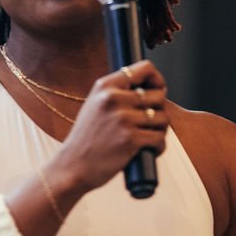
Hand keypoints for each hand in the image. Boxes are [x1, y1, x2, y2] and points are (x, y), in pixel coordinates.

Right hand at [51, 60, 167, 196]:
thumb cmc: (86, 139)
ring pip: (162, 118)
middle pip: (159, 96)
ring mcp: (123, 119)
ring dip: (159, 130)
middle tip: (150, 123)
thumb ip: (117, 93)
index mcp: (105, 86)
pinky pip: (160, 139)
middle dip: (159, 110)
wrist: (72, 167)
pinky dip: (158, 147)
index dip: (157, 80)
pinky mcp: (131, 140)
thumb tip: (150, 88)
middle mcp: (114, 99)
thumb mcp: (94, 105)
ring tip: (147, 138)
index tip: (157, 92)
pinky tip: (148, 150)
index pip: (145, 68)